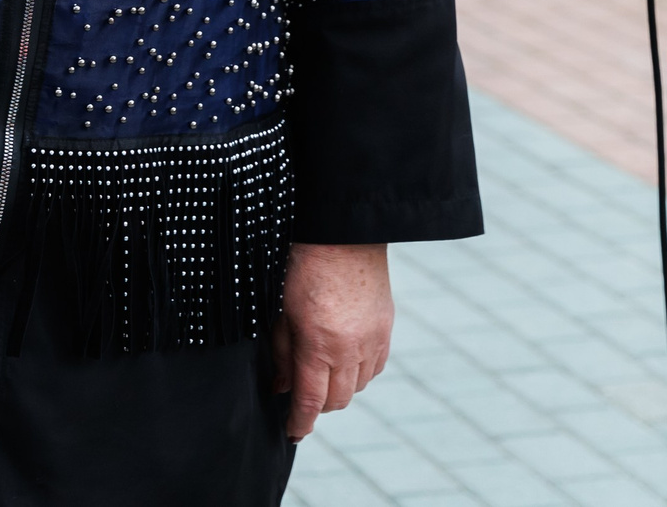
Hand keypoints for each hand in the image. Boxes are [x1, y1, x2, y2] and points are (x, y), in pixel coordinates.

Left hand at [272, 243, 392, 439]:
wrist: (342, 233)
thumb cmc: (302, 266)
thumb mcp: (280, 310)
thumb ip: (283, 352)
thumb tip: (281, 386)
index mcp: (319, 344)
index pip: (310, 400)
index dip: (300, 422)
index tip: (292, 433)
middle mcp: (350, 348)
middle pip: (337, 399)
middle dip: (318, 407)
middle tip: (302, 401)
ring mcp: (373, 340)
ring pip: (358, 386)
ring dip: (339, 390)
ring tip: (321, 377)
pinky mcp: (386, 328)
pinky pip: (375, 367)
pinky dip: (359, 373)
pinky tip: (344, 362)